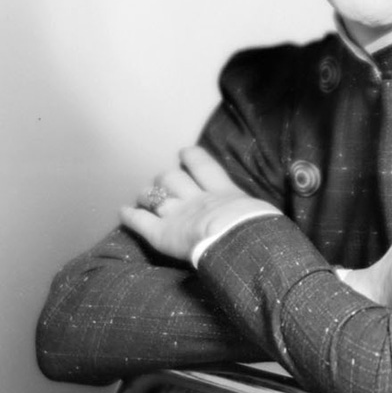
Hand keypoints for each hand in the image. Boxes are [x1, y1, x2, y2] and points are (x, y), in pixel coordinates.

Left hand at [121, 146, 278, 262]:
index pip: (204, 167)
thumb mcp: (264, 218)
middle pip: (173, 177)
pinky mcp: (162, 233)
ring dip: (149, 193)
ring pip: (155, 195)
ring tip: (145, 195)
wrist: (241, 240)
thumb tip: (268, 223)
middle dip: (167, 178)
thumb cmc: (260, 230)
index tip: (185, 152)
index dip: (193, 157)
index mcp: (224, 194)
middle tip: (164, 184)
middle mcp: (197, 199)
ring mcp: (177, 214)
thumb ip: (257, 216)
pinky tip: (123, 211)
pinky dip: (131, 216)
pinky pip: (141, 221)